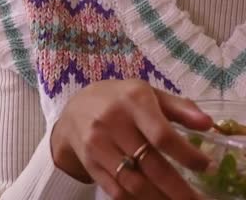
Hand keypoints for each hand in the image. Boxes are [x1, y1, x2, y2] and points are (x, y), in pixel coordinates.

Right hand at [51, 79, 212, 199]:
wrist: (74, 109)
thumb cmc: (119, 100)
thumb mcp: (147, 93)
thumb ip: (179, 107)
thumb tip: (208, 124)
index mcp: (132, 101)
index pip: (161, 134)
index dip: (187, 155)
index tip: (206, 167)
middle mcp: (112, 122)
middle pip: (150, 164)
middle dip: (178, 188)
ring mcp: (98, 145)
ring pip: (133, 182)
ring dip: (159, 199)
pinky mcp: (90, 163)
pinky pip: (116, 190)